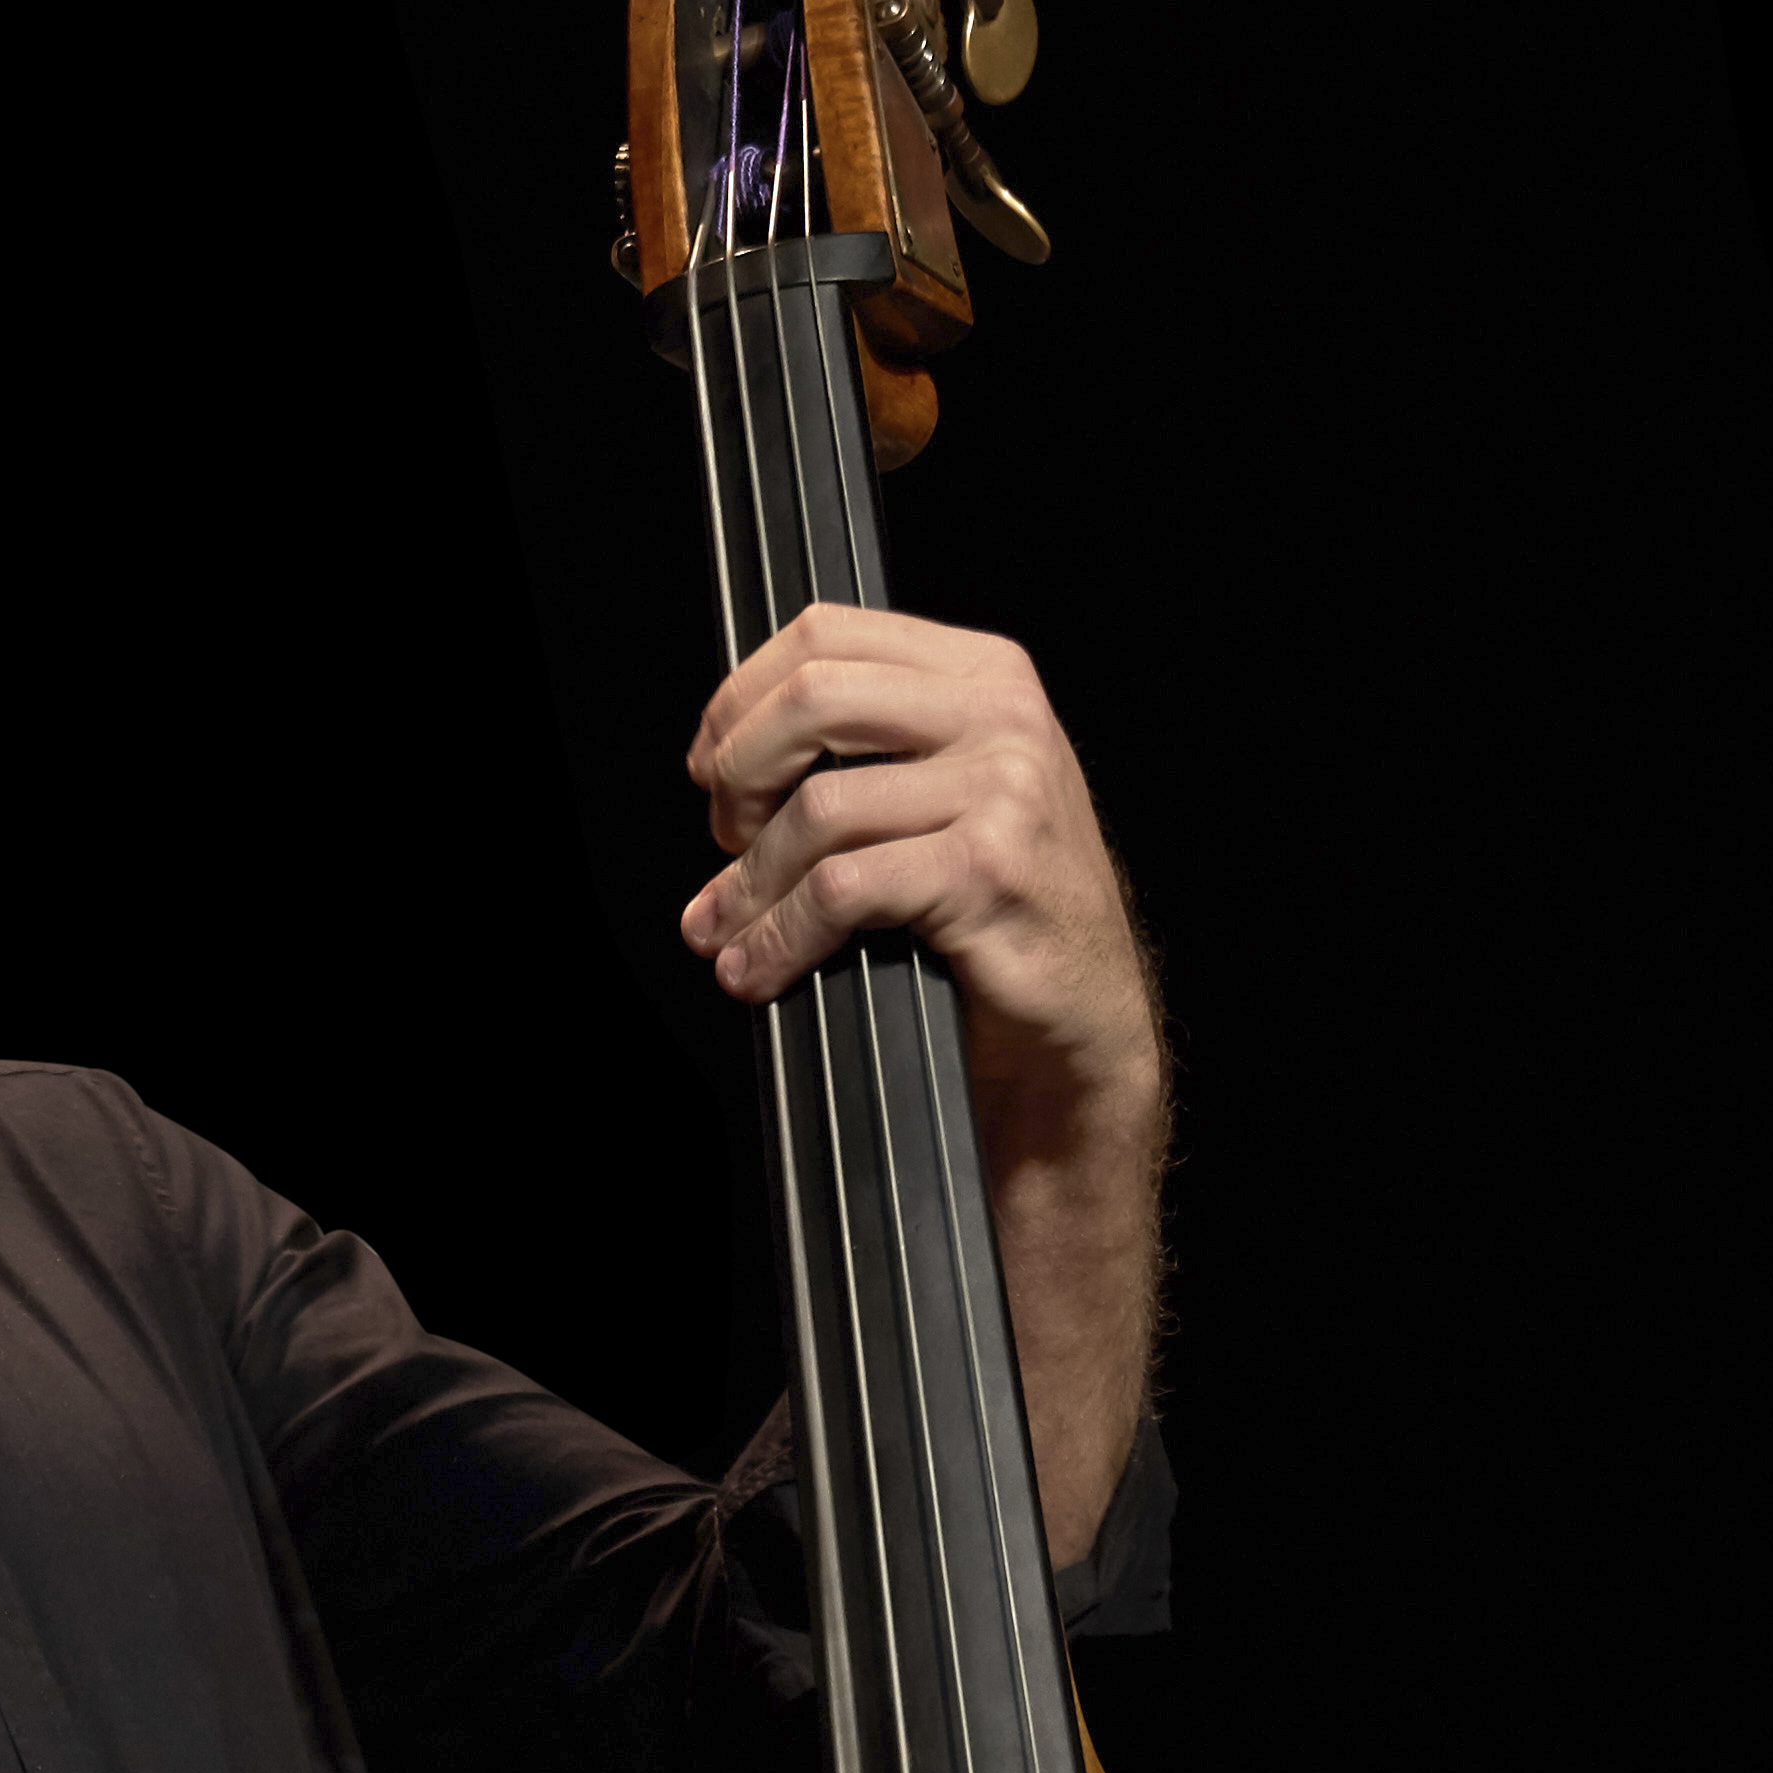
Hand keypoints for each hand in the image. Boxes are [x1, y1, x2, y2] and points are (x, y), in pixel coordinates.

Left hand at [677, 603, 1166, 1551]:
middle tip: (717, 853)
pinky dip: (793, 929)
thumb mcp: (886, 877)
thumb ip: (817, 808)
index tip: (707, 779)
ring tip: (742, 946)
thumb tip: (706, 791)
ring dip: (761, 876)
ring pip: (843, 798)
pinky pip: (881, 886)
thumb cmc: (959, 1016)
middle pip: (828, 684)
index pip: (833, 627)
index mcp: (992, 703)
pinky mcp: (1032, 934)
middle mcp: (1026, 746)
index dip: (742, 693)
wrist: (1066, 1145)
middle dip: (738, 767)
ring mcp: (1041, 838)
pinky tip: (763, 978)